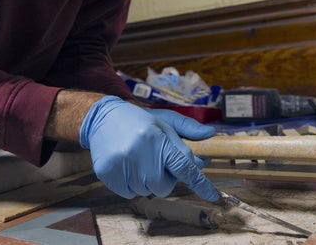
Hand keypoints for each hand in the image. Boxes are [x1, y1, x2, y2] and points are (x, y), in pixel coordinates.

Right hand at [79, 96, 218, 200]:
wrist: (102, 118)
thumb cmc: (139, 120)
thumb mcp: (165, 119)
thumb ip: (188, 129)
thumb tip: (210, 135)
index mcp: (157, 139)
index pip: (184, 167)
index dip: (200, 183)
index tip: (213, 196)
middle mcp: (140, 152)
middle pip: (164, 186)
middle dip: (164, 177)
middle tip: (154, 160)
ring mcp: (121, 165)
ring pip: (146, 192)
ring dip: (146, 181)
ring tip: (137, 160)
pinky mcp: (107, 174)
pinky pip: (129, 194)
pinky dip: (131, 185)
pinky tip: (126, 166)